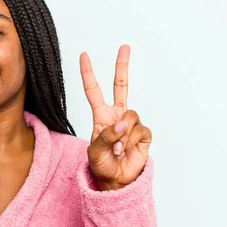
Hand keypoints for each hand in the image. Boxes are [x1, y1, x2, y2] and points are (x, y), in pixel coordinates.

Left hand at [79, 45, 151, 190]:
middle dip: (122, 66)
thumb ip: (105, 136)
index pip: (93, 91)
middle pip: (120, 86)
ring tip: (117, 149)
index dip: (88, 74)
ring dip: (122, 135)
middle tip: (124, 46)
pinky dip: (132, 142)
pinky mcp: (143, 134)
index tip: (83, 55)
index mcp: (101, 116)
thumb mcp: (94, 152)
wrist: (116, 180)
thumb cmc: (101, 165)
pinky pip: (140, 131)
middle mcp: (116, 116)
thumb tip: (121, 124)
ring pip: (130, 116)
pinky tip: (127, 151)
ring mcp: (131, 124)